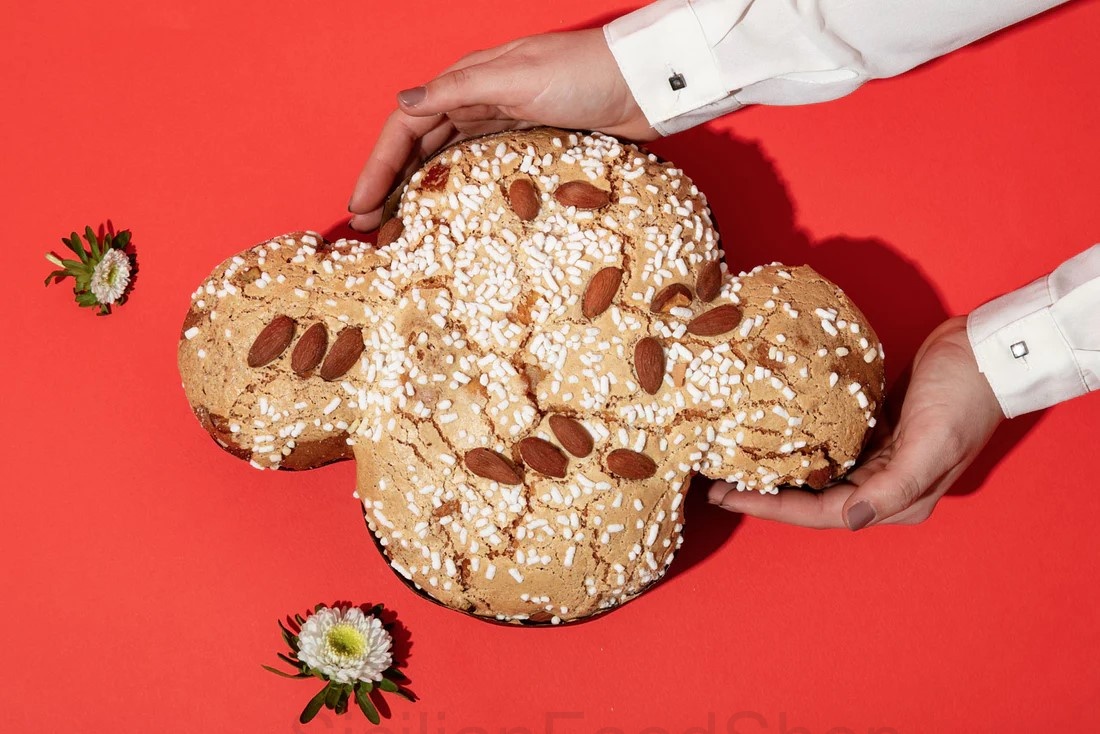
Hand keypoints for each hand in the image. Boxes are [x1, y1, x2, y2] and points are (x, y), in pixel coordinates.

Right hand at [348, 28, 654, 230]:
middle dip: (389, 183)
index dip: (379, 164)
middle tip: (367, 226)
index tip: (360, 204)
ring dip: (416, 190)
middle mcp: (478, 99)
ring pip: (444, 159)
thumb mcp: (518, 77)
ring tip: (396, 226)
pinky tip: (445, 213)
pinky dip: (455, 190)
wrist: (644, 85)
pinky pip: (477, 168)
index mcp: (468, 80)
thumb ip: (461, 89)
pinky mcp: (528, 143)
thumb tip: (404, 102)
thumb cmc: (585, 75)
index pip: (407, 125)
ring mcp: (503, 122)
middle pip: (418, 145)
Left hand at [708, 315, 1004, 529]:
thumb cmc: (963, 395)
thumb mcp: (932, 441)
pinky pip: (827, 446)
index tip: (727, 497)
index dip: (771, 509)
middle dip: (765, 494)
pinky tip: (768, 435)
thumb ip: (894, 486)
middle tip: (716, 483)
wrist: (988, 351)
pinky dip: (798, 444)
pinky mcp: (874, 431)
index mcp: (898, 499)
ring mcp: (879, 459)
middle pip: (812, 500)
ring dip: (777, 470)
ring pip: (816, 475)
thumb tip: (855, 517)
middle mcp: (885, 486)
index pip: (821, 514)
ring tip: (733, 462)